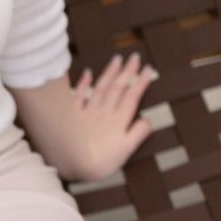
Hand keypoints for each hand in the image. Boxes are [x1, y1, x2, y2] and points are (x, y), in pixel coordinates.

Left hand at [70, 51, 157, 180]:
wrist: (72, 164)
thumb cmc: (100, 162)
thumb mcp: (125, 151)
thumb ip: (137, 134)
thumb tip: (148, 120)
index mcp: (118, 121)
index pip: (132, 97)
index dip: (141, 82)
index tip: (148, 69)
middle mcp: (104, 112)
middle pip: (117, 88)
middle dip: (127, 71)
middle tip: (134, 57)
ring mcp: (88, 112)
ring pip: (100, 87)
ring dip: (109, 72)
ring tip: (117, 59)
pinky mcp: (73, 115)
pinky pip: (79, 95)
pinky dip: (83, 83)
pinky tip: (88, 72)